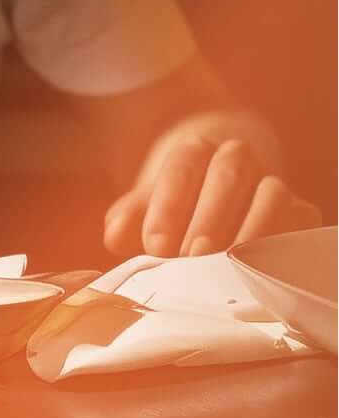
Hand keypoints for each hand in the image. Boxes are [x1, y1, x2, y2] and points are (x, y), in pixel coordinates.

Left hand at [102, 134, 323, 258]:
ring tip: (228, 265)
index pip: (182, 166)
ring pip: (271, 194)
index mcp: (195, 149)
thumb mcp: (149, 202)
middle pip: (226, 177)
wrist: (222, 183)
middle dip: (209, 219)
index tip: (155, 245)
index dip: (167, 206)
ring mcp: (270, 181)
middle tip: (191, 256)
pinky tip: (265, 268)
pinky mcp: (299, 210)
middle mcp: (236, 157)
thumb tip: (115, 236)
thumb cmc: (179, 199)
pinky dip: (288, 241)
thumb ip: (129, 217)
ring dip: (251, 230)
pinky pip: (302, 221)